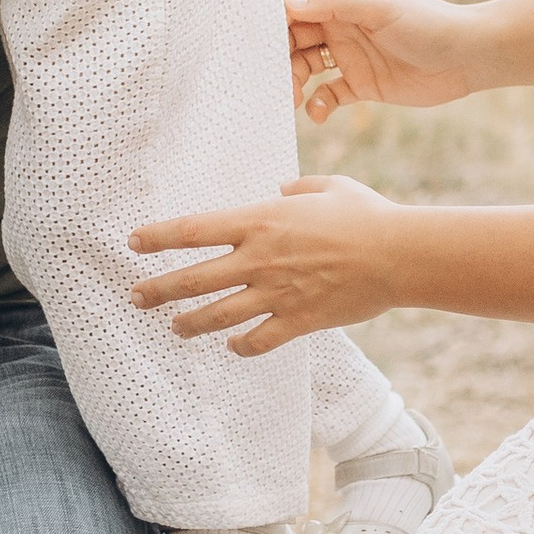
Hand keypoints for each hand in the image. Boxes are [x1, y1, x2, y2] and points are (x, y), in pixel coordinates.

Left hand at [130, 174, 404, 353]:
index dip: (158, 236)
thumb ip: (299, 187)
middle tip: (136, 297)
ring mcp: (277, 293)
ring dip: (190, 323)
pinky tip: (232, 346)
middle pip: (194, 278)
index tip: (134, 242)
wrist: (399, 255)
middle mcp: (260, 259)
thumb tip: (282, 188)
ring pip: (218, 315)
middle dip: (158, 289)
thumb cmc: (367, 214)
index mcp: (261, 221)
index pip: (194, 229)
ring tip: (175, 327)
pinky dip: (241, 346)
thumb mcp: (330, 187)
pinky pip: (258, 340)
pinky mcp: (298, 320)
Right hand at [286, 0, 479, 121]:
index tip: (253, 41)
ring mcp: (349, 57)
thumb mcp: (382, 8)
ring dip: (293, 82)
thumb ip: (335, 3)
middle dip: (278, 59)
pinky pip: (328, 96)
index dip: (272, 21)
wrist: (468, 56)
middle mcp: (340, 27)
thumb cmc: (429, 23)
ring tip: (291, 98)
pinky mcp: (361, 85)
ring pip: (306, 68)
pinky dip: (318, 106)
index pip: (295, 7)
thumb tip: (289, 2)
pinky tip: (317, 114)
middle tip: (273, 80)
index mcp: (342, 2)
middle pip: (294, 41)